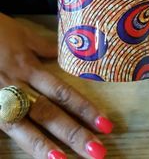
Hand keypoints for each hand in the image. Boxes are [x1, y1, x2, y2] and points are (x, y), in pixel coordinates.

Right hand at [0, 13, 112, 158]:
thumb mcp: (23, 35)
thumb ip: (44, 47)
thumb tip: (65, 53)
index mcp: (30, 69)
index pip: (63, 92)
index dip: (85, 108)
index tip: (106, 124)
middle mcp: (18, 87)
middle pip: (48, 113)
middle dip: (73, 133)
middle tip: (97, 151)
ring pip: (23, 125)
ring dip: (43, 145)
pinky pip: (0, 128)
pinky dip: (11, 143)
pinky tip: (31, 156)